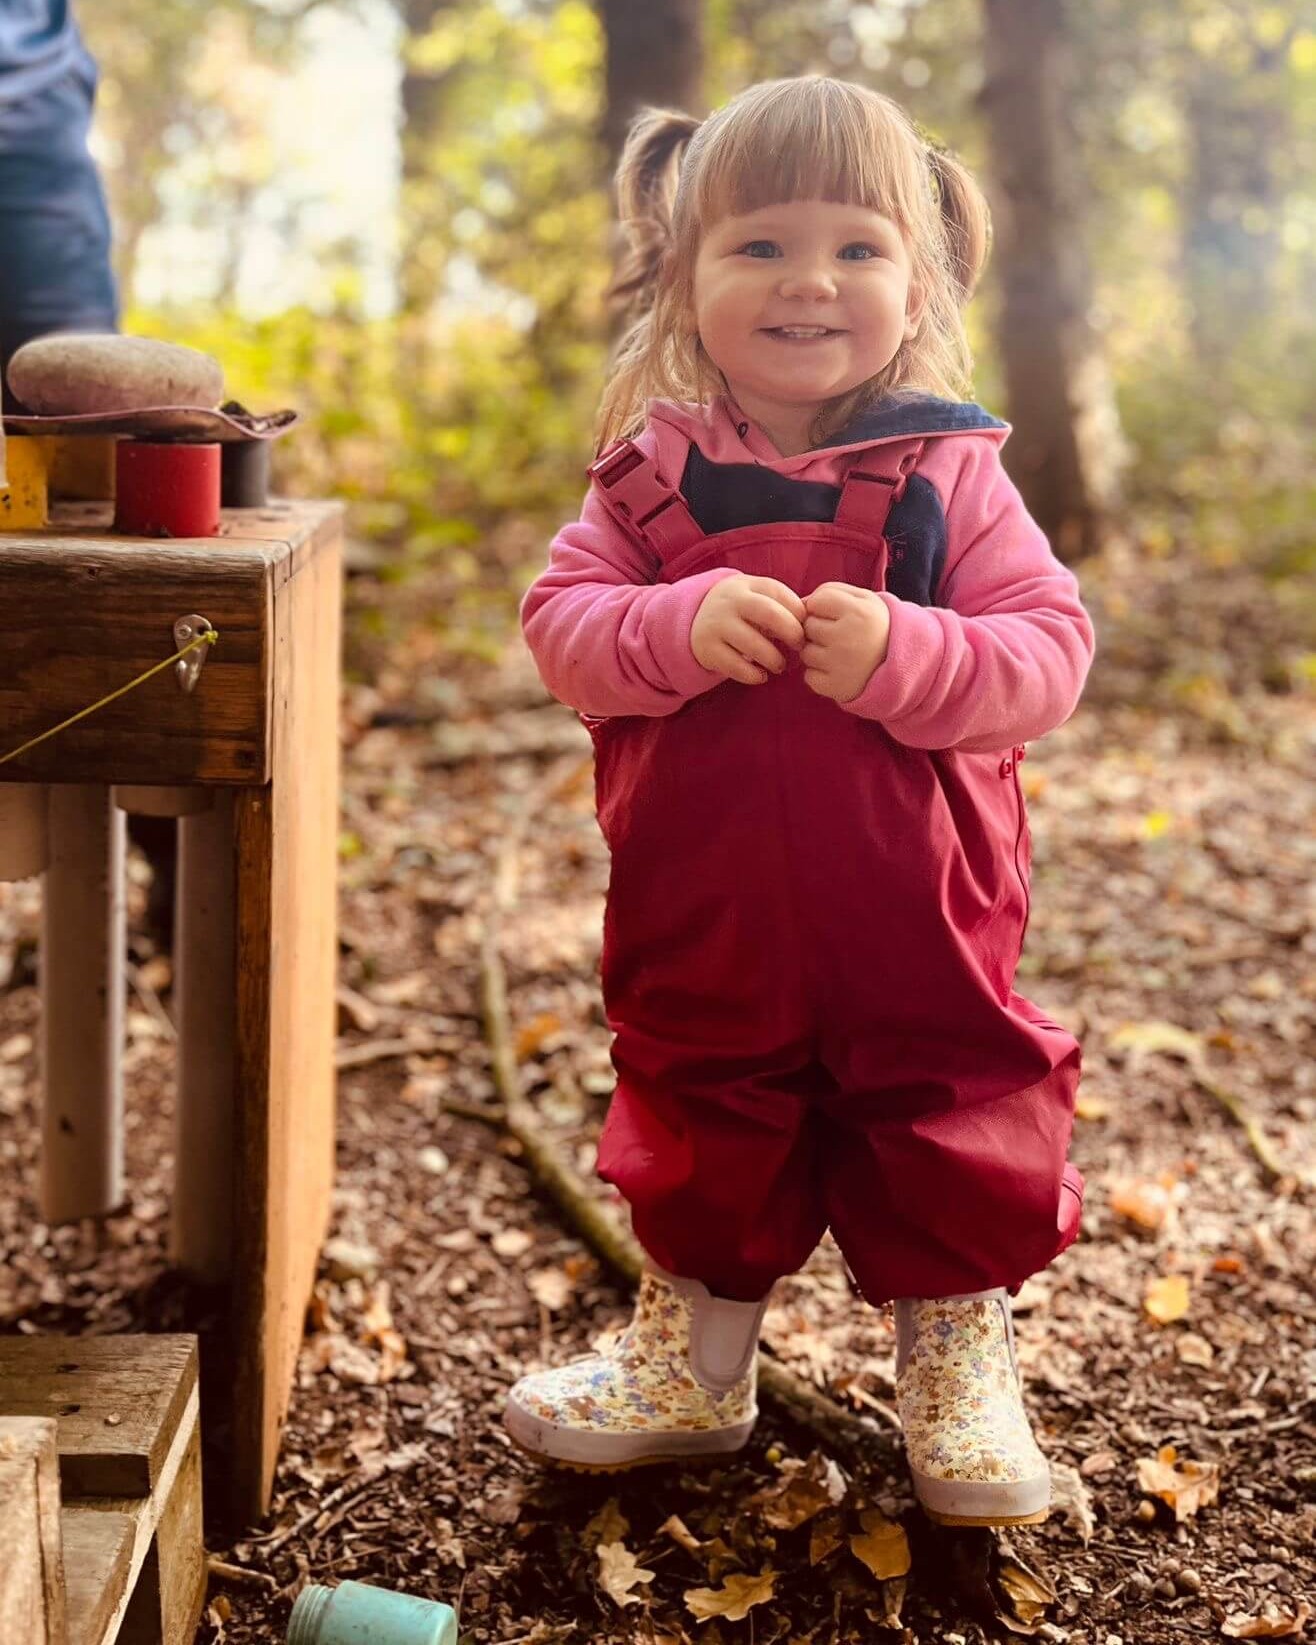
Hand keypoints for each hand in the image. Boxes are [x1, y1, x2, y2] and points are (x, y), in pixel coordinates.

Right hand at [691, 574, 806, 684]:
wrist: (696, 619)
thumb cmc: (743, 612)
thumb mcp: (758, 598)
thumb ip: (783, 606)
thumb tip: (816, 623)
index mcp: (748, 585)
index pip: (780, 594)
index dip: (798, 613)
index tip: (807, 629)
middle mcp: (730, 601)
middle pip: (768, 613)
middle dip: (791, 632)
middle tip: (800, 646)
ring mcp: (717, 624)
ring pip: (752, 644)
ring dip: (773, 659)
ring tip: (780, 666)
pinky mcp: (707, 649)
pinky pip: (735, 666)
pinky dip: (753, 675)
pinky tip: (761, 676)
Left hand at [800, 582, 890, 701]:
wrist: (901, 666)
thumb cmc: (874, 627)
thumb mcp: (864, 600)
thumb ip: (831, 591)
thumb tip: (799, 604)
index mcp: (859, 612)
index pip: (816, 601)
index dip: (822, 607)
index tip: (838, 615)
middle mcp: (849, 638)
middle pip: (808, 626)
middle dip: (818, 629)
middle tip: (841, 636)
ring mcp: (841, 665)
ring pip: (805, 652)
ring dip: (817, 652)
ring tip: (840, 653)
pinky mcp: (835, 687)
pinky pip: (809, 676)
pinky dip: (819, 674)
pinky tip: (838, 670)